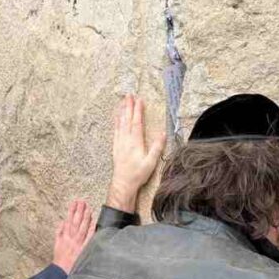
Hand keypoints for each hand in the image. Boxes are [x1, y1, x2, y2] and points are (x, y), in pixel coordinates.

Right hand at [53, 200, 95, 273]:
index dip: (72, 211)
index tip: (74, 202)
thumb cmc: (59, 259)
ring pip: (82, 227)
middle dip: (79, 211)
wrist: (61, 272)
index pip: (69, 220)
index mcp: (64, 236)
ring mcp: (78, 243)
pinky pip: (88, 238)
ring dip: (85, 217)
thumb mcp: (56, 244)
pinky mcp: (83, 249)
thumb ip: (59, 232)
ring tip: (88, 207)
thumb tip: (62, 221)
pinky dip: (90, 229)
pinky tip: (93, 221)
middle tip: (82, 201)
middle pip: (76, 222)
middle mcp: (71, 238)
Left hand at [108, 95, 166, 212]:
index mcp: (135, 142)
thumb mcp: (151, 162)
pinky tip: (116, 118)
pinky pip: (115, 130)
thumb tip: (162, 134)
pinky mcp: (116, 147)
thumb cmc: (137, 174)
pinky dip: (116, 122)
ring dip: (122, 112)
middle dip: (128, 106)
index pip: (137, 122)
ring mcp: (120, 143)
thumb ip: (157, 147)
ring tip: (122, 102)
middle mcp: (126, 140)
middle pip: (127, 119)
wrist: (123, 183)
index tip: (139, 100)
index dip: (138, 110)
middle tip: (128, 95)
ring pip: (120, 123)